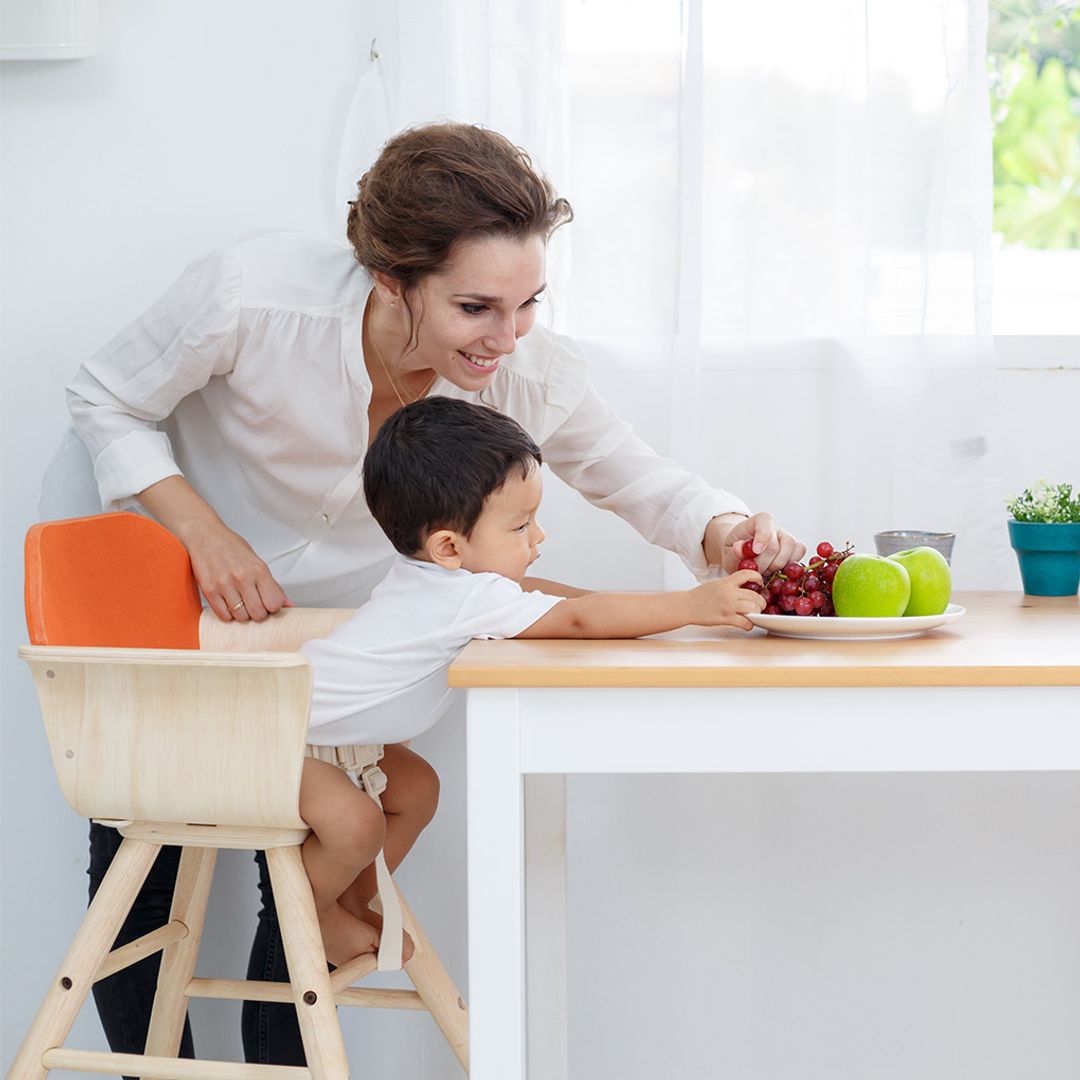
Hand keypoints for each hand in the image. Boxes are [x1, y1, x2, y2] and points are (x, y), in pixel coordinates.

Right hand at [138, 476, 289, 622]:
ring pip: (241, 617)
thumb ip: (272, 585)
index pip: (275, 603)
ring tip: (240, 602)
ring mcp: (224, 585)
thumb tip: (287, 605)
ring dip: (242, 614)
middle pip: (259, 614)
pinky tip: (228, 603)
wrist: (204, 536)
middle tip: (254, 605)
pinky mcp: (209, 590)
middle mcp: (242, 577)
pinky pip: (224, 615)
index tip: (269, 603)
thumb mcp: (257, 562)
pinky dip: (228, 613)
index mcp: (259, 569)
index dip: (273, 607)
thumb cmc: (231, 547)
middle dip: (258, 613)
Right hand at [689, 568, 765, 630]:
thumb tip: (742, 587)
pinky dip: (749, 625)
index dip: (757, 577)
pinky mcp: (725, 618)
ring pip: (753, 608)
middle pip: (755, 595)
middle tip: (760, 605)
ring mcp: (728, 606)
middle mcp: (729, 593)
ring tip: (754, 615)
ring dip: (757, 613)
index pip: (747, 574)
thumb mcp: (715, 584)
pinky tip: (747, 625)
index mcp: (726, 582)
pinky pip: (744, 622)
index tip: (760, 582)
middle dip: (761, 602)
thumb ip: (729, 584)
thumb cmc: (699, 596)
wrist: (687, 606)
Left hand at [707, 512, 805, 575]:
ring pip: (791, 548)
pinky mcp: (795, 547)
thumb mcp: (729, 552)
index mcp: (756, 522)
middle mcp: (774, 528)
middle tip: (755, 570)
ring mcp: (786, 537)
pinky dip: (790, 565)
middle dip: (764, 563)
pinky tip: (778, 571)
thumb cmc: (736, 552)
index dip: (763, 536)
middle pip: (776, 544)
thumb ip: (734, 551)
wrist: (742, 555)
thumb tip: (739, 548)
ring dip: (777, 566)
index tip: (756, 551)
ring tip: (765, 571)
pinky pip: (800, 552)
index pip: (764, 520)